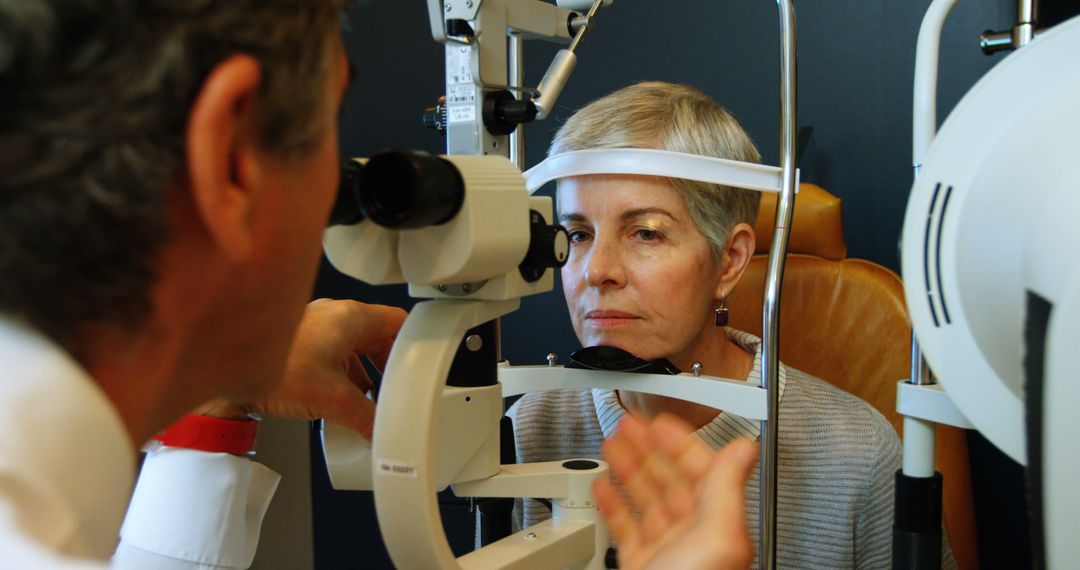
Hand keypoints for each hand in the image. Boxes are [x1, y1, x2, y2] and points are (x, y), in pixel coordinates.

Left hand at [196, 299, 405, 438]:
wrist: (225, 368)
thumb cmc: (272, 368)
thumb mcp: (331, 399)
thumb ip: (364, 417)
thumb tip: (378, 431)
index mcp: (350, 317)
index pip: (398, 321)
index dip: (416, 341)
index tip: (424, 357)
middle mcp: (334, 315)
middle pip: (377, 335)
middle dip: (389, 363)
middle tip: (399, 384)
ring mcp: (315, 326)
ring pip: (353, 345)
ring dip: (364, 370)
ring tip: (369, 396)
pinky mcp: (298, 341)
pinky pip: (333, 353)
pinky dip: (342, 372)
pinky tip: (339, 397)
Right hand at [594, 413, 757, 569]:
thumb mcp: (717, 534)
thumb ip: (727, 488)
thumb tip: (745, 447)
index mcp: (716, 523)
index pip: (699, 469)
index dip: (679, 441)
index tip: (660, 422)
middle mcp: (693, 534)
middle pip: (670, 479)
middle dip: (649, 447)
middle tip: (630, 425)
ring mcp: (666, 548)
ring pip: (646, 498)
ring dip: (629, 468)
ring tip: (613, 445)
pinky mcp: (640, 563)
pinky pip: (625, 526)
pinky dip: (612, 503)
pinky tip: (605, 486)